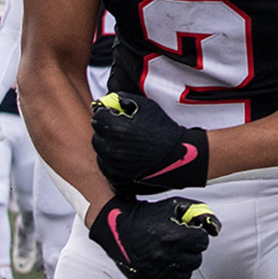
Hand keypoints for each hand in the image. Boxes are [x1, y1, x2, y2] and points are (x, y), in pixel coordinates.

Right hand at [88, 194, 219, 278]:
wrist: (116, 228)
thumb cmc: (147, 215)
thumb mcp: (174, 206)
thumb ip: (200, 213)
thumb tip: (216, 229)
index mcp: (175, 237)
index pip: (203, 242)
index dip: (196, 235)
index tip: (186, 233)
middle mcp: (167, 257)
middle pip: (196, 260)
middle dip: (190, 250)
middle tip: (177, 243)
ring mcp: (158, 273)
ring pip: (185, 274)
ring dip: (180, 264)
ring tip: (168, 253)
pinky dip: (169, 278)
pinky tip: (160, 264)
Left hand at [91, 93, 210, 192]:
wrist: (180, 156)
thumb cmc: (166, 132)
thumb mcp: (147, 106)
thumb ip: (124, 99)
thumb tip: (110, 100)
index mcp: (116, 129)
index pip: (98, 117)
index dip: (106, 114)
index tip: (113, 116)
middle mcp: (112, 149)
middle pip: (96, 136)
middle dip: (106, 131)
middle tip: (121, 131)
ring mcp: (114, 166)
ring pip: (100, 153)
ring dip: (108, 147)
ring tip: (126, 145)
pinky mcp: (118, 179)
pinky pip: (107, 168)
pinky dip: (113, 163)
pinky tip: (127, 158)